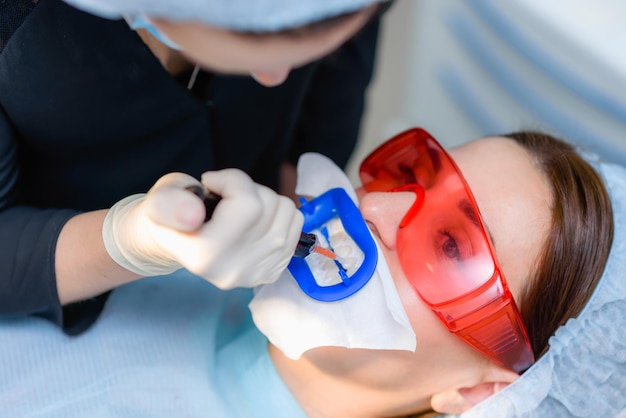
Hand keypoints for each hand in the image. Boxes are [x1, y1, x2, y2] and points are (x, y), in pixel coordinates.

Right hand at [102, 169, 303, 288]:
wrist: (178, 244)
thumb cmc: (169, 217)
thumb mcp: (157, 202)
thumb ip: (169, 204)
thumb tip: (193, 214)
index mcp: (206, 256)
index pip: (247, 204)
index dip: (232, 180)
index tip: (211, 182)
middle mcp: (236, 270)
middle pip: (269, 205)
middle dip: (248, 188)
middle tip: (224, 197)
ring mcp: (259, 273)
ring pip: (286, 210)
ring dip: (264, 199)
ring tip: (238, 208)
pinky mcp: (274, 270)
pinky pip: (295, 223)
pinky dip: (277, 212)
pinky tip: (253, 221)